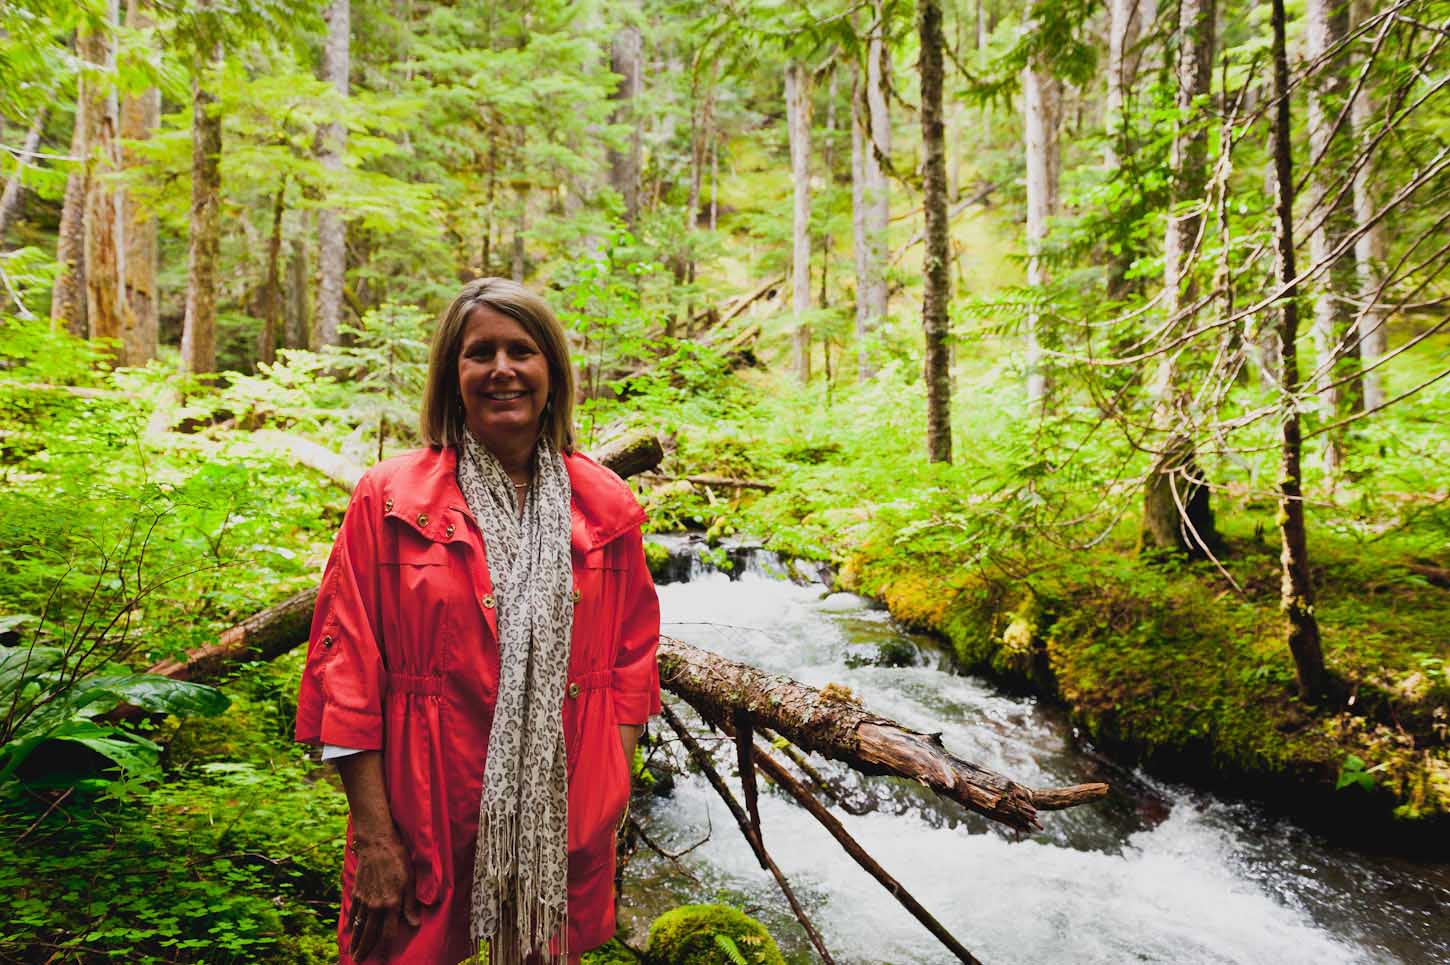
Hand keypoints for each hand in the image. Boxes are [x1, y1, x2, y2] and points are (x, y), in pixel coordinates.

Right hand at [347, 827, 420, 960]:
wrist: (377, 844)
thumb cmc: (398, 860)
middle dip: (364, 951)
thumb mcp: (410, 881)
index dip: (386, 950)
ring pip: (359, 926)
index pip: (388, 934)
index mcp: (392, 904)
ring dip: (356, 942)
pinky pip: (353, 913)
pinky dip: (351, 924)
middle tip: (359, 963)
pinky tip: (349, 932)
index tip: (383, 962)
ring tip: (353, 954)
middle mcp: (376, 906)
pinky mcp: (357, 893)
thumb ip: (410, 905)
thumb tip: (415, 924)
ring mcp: (364, 900)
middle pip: (369, 934)